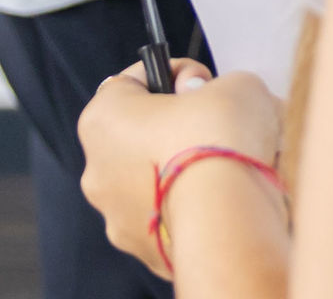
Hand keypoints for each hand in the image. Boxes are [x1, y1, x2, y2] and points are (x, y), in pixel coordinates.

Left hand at [78, 64, 285, 275]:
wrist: (231, 217)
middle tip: (218, 131)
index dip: (173, 77)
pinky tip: (225, 207)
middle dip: (178, 132)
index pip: (134, 83)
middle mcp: (98, 171)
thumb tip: (213, 100)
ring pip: (154, 187)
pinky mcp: (147, 255)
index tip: (202, 87)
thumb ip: (219, 88)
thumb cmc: (220, 139)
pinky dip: (193, 214)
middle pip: (141, 138)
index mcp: (103, 119)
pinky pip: (170, 225)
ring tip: (228, 174)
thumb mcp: (234, 85)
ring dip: (184, 177)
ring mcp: (119, 219)